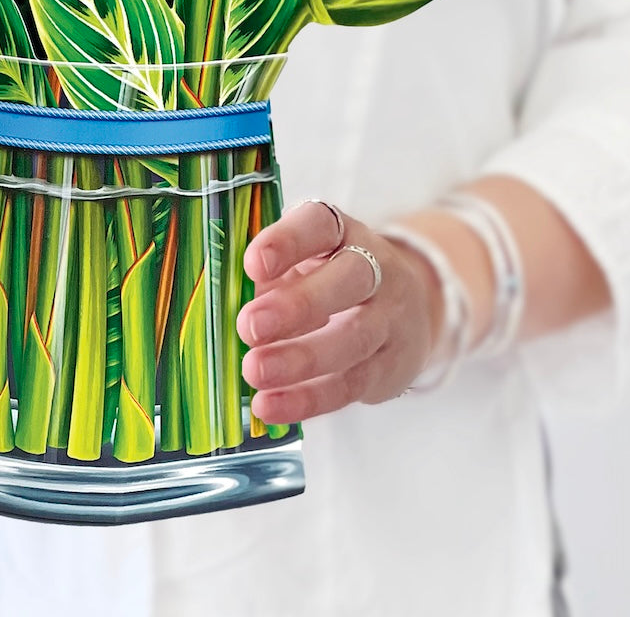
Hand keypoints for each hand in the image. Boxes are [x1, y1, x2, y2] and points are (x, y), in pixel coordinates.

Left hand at [236, 202, 442, 424]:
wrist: (407, 310)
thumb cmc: (330, 279)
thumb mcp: (303, 262)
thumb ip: (269, 277)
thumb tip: (222, 303)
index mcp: (342, 232)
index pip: (321, 224)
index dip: (287, 241)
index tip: (252, 264)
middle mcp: (376, 268)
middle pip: (348, 279)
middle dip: (297, 305)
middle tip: (249, 326)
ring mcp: (390, 318)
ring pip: (352, 338)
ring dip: (300, 358)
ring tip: (254, 370)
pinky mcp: (391, 366)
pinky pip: (350, 384)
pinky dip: (308, 398)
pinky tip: (271, 404)